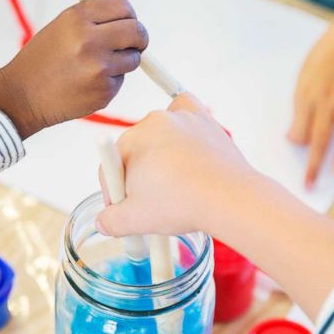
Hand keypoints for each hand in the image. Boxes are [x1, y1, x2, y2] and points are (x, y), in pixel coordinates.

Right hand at [0, 0, 146, 137]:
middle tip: (132, 45)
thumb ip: (95, 21)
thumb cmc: (43, 60)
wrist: (21, 95)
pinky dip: (109, 82)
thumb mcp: (62, 27)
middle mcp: (90, 39)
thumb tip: (131, 22)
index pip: (125, 7)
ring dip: (123, 62)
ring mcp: (99, 67)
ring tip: (95, 68)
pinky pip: (120, 80)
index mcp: (78, 17)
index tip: (128, 25)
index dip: (130, 17)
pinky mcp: (104, 90)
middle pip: (138, 32)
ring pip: (133, 59)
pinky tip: (86, 84)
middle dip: (139, 39)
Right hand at [95, 93, 259, 236]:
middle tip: (150, 202)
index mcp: (132, 141)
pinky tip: (184, 139)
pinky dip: (182, 122)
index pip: (111, 166)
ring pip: (160, 134)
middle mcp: (155, 121)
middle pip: (135, 150)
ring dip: (160, 155)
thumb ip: (111, 221)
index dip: (114, 192)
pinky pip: (186, 111)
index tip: (124, 209)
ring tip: (174, 183)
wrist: (230, 198)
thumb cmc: (183, 204)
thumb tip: (103, 221)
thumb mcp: (136, 220)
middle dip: (138, 175)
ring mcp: (182, 118)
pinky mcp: (205, 121)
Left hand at [289, 12, 333, 188]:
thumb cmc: (321, 66)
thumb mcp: (302, 85)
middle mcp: (324, 100)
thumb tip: (292, 138)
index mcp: (305, 98)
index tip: (298, 164)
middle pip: (318, 136)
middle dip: (314, 162)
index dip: (298, 147)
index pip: (300, 129)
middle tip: (311, 183)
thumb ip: (299, 113)